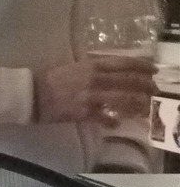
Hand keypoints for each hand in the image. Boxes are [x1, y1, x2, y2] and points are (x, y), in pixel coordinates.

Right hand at [35, 58, 153, 126]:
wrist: (32, 95)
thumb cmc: (52, 79)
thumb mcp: (75, 67)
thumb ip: (95, 67)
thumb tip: (115, 71)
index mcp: (92, 66)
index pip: (125, 63)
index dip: (143, 66)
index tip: (153, 70)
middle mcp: (95, 79)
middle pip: (130, 81)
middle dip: (146, 86)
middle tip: (154, 91)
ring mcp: (91, 96)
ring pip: (123, 100)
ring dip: (136, 104)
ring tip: (143, 108)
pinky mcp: (84, 112)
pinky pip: (105, 118)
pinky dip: (113, 121)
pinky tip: (116, 123)